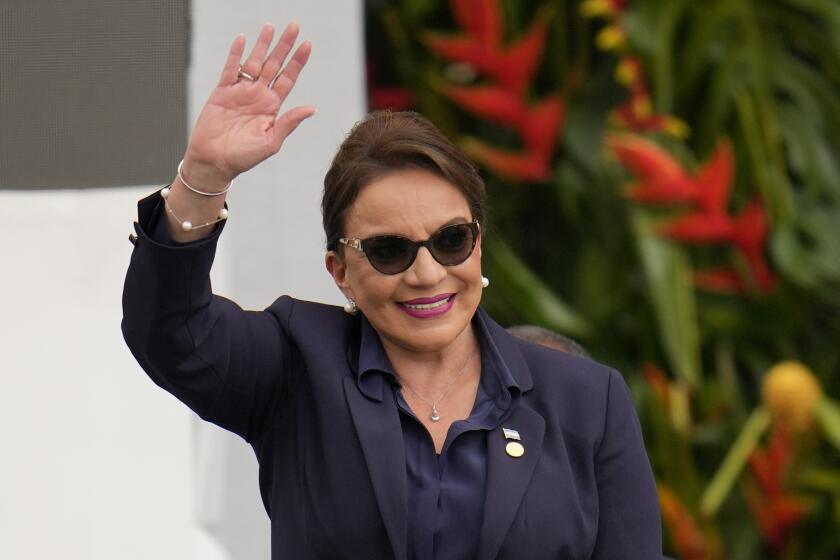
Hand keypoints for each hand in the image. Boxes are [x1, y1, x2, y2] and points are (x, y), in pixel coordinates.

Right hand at [182, 23, 315, 189]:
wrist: (214, 162)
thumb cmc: (243, 157)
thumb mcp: (271, 142)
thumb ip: (289, 122)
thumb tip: (312, 108)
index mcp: (272, 107)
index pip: (288, 78)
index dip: (298, 61)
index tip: (308, 44)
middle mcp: (258, 96)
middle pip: (274, 65)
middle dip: (284, 46)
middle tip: (294, 26)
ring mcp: (240, 92)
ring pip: (254, 62)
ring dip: (262, 45)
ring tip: (271, 27)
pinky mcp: (222, 92)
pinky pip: (230, 69)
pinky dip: (236, 54)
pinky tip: (243, 40)